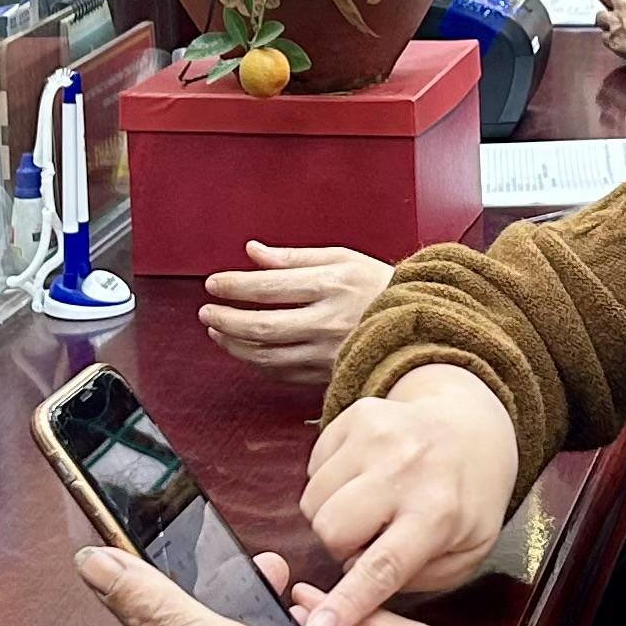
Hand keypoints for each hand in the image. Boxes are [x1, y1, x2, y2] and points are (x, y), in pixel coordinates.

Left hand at [202, 241, 389, 386]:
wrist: (419, 321)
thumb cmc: (379, 285)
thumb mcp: (341, 257)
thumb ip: (293, 258)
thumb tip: (252, 252)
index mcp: (331, 284)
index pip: (268, 286)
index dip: (234, 286)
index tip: (213, 284)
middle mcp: (328, 320)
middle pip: (262, 326)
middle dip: (225, 319)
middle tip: (206, 312)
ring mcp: (328, 351)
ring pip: (267, 355)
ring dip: (234, 344)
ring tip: (218, 331)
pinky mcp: (328, 373)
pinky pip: (282, 373)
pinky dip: (256, 363)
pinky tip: (245, 350)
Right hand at [295, 363, 517, 625]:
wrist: (471, 429)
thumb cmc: (466, 499)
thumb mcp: (465, 553)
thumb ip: (416, 580)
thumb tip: (360, 593)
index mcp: (439, 512)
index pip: (382, 567)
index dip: (346, 602)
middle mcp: (407, 469)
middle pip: (331, 531)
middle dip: (341, 546)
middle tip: (372, 536)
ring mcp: (379, 435)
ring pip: (313, 502)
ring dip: (333, 514)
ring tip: (370, 505)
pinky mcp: (358, 415)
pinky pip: (313, 469)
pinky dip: (331, 483)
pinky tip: (363, 478)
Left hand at [596, 0, 625, 55]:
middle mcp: (623, 1)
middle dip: (610, 0)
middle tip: (618, 8)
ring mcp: (614, 20)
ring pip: (600, 16)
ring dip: (607, 21)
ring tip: (617, 27)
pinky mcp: (612, 39)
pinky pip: (604, 37)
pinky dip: (611, 40)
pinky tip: (619, 42)